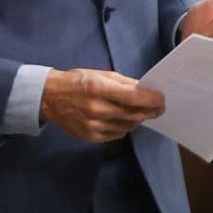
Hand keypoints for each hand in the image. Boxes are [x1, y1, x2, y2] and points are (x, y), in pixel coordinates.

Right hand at [39, 68, 164, 142]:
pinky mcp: (90, 137)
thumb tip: (146, 90)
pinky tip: (123, 119)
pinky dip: (124, 126)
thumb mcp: (101, 74)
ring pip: (128, 126)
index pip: (133, 98)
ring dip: (138, 119)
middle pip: (133, 114)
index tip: (162, 99)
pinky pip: (117, 134)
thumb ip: (124, 83)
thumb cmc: (78, 81)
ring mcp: (93, 126)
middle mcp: (96, 109)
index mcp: (99, 89)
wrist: (50, 98)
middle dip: (150, 111)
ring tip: (140, 112)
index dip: (151, 99)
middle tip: (158, 107)